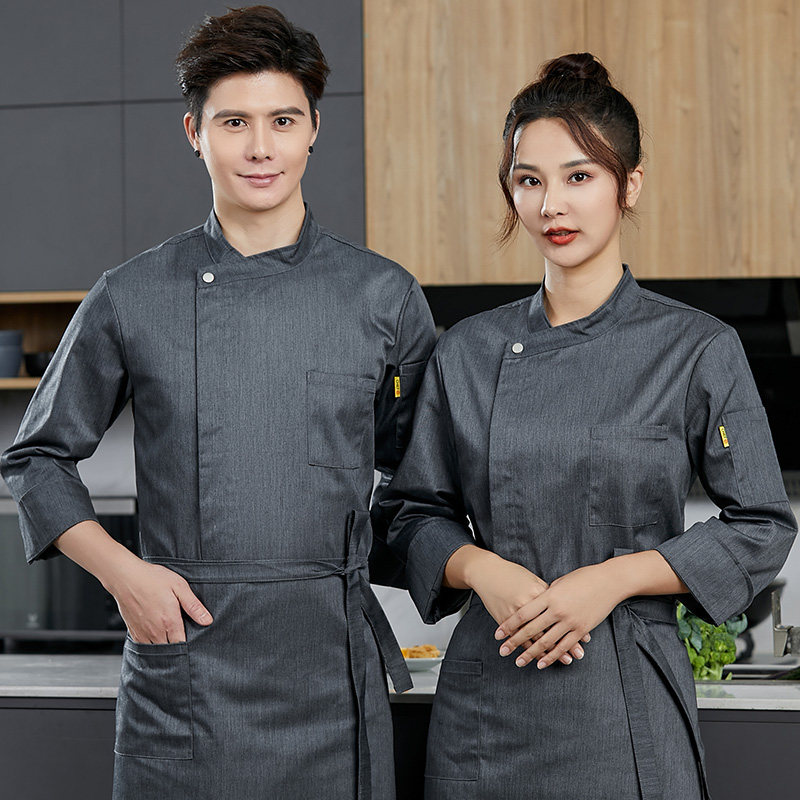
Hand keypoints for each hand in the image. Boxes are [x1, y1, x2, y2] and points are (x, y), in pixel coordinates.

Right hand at [111, 560, 212, 643]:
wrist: (125, 577)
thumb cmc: (153, 579)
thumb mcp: (179, 587)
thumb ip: (193, 606)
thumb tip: (207, 621)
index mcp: (169, 621)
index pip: (182, 644)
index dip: (189, 645)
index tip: (194, 640)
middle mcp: (155, 631)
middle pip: (169, 649)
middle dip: (177, 647)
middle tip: (183, 638)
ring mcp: (143, 632)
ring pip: (156, 649)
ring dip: (164, 646)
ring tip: (170, 637)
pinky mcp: (133, 631)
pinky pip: (144, 646)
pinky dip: (151, 644)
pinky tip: (157, 635)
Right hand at [452, 547, 587, 664]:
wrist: (487, 572)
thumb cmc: (513, 574)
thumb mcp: (534, 580)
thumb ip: (549, 593)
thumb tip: (565, 606)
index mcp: (539, 593)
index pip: (560, 614)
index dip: (571, 626)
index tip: (584, 639)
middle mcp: (529, 604)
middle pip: (549, 628)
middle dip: (563, 645)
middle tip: (574, 657)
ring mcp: (515, 613)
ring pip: (534, 637)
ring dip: (548, 652)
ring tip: (561, 661)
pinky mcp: (504, 618)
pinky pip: (519, 637)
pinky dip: (529, 649)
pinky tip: (537, 658)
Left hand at [495, 562, 620, 668]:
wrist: (609, 581)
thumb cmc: (583, 577)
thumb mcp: (559, 582)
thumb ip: (546, 594)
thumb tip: (535, 603)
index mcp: (549, 595)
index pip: (523, 614)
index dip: (509, 625)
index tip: (498, 634)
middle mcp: (557, 610)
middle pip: (531, 629)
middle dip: (514, 642)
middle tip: (502, 651)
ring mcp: (570, 621)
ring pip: (546, 642)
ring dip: (531, 654)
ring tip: (519, 662)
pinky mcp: (581, 629)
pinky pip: (564, 646)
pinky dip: (552, 656)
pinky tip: (541, 663)